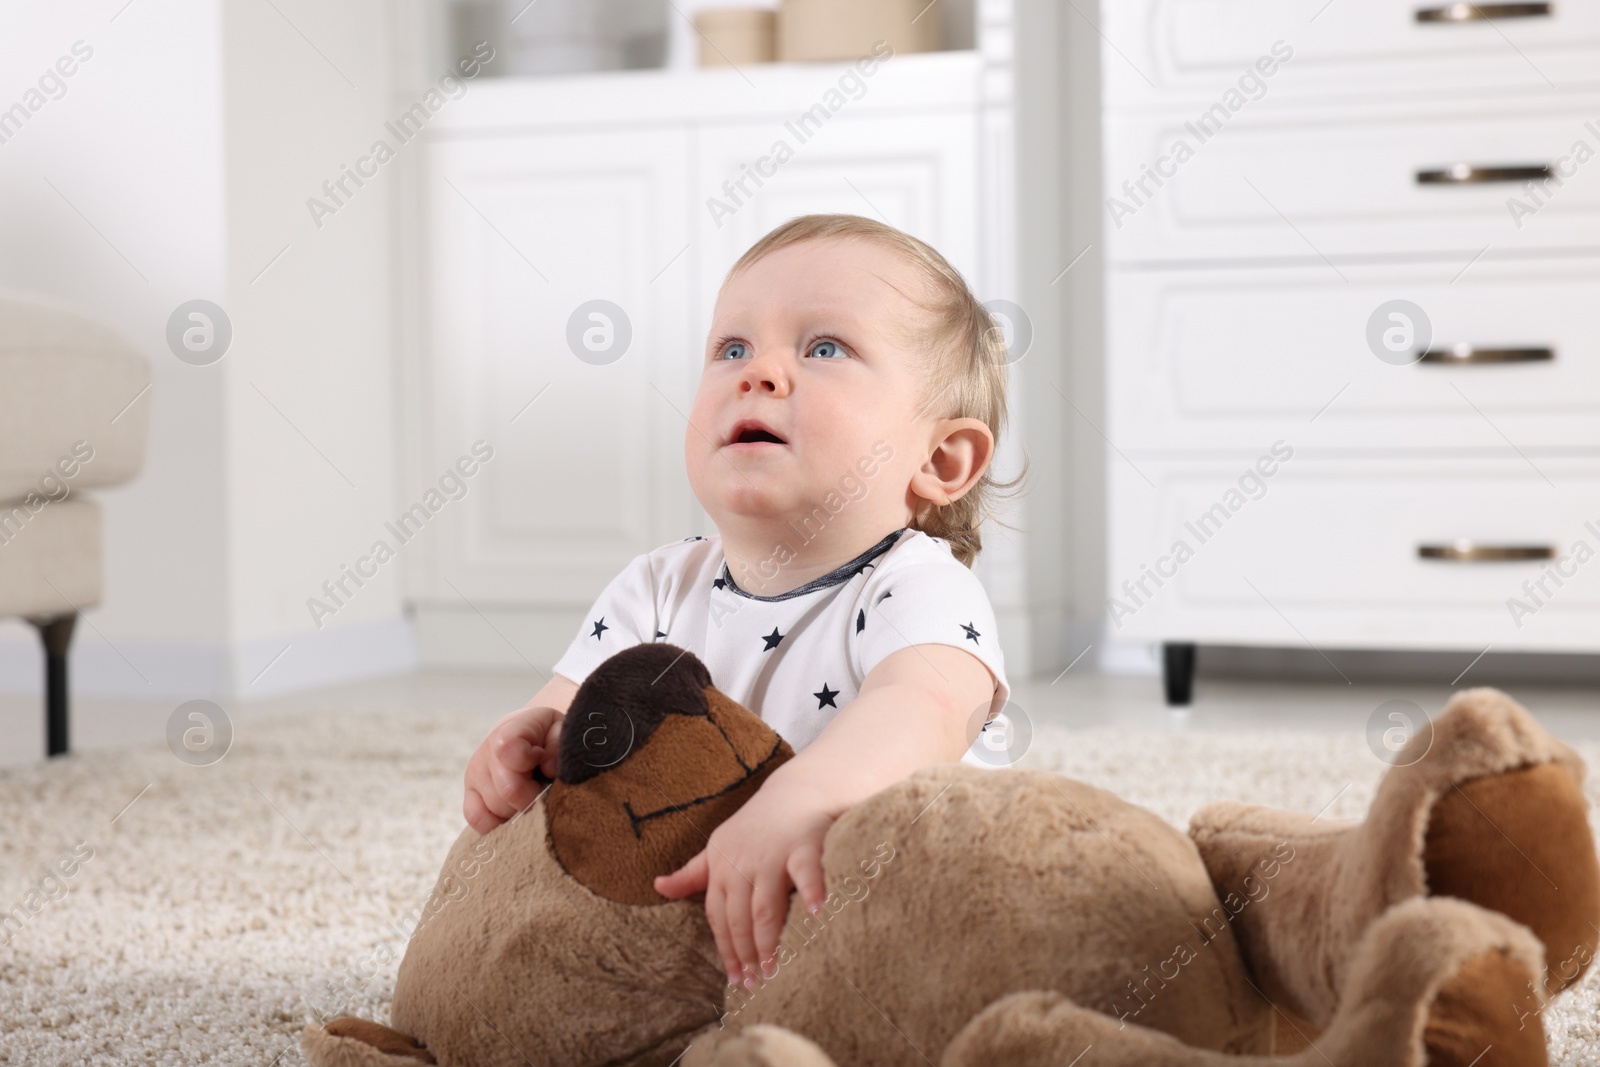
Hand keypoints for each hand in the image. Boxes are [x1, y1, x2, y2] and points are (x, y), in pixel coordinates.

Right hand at [463, 705, 562, 834]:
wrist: (529, 735)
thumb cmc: (549, 735)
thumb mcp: (561, 730)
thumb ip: (558, 743)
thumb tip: (549, 768)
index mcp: (510, 730)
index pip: (509, 750)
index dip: (533, 761)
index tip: (546, 761)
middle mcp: (487, 751)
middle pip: (510, 791)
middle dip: (534, 795)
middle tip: (544, 786)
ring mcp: (475, 774)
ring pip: (498, 809)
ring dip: (520, 808)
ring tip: (530, 792)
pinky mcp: (470, 796)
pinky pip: (478, 820)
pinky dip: (499, 822)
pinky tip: (514, 810)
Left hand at [653, 779, 835, 988]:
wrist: (798, 790)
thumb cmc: (757, 825)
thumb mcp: (719, 846)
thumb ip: (693, 873)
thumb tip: (658, 887)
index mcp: (722, 866)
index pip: (717, 917)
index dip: (725, 949)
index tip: (734, 978)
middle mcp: (743, 863)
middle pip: (740, 918)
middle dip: (745, 954)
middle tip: (755, 983)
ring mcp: (773, 855)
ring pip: (765, 907)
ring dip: (767, 941)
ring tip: (772, 970)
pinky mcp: (804, 846)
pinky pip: (806, 872)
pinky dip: (812, 892)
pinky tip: (815, 914)